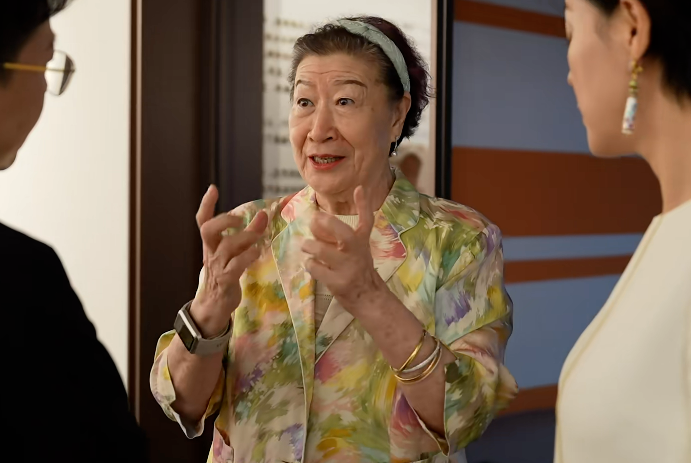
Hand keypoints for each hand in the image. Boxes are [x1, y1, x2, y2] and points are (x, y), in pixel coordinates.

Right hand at [192, 185, 267, 335]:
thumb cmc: (226, 273)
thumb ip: (248, 234)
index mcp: (210, 244)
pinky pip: (236, 265)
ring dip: (245, 238)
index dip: (206, 204)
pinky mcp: (226, 280)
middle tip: (240, 218)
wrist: (214, 305)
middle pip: (207, 230)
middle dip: (224, 220)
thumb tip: (263, 214)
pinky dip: (248, 256)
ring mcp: (217, 266)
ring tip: (258, 235)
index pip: (202, 220)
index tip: (213, 188)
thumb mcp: (234, 252)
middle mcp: (211, 252)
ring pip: (226, 246)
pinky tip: (257, 252)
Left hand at [302, 186, 385, 310]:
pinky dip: (310, 265)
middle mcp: (357, 252)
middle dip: (328, 224)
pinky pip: (317, 269)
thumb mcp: (356, 248)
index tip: (359, 188)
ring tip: (305, 245)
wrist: (368, 297)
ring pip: (324, 252)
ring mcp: (348, 268)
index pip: (367, 220)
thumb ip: (338, 235)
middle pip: (345, 234)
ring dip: (310, 246)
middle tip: (314, 219)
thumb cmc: (358, 269)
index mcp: (362, 241)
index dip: (363, 204)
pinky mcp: (339, 283)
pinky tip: (311, 265)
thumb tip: (314, 220)